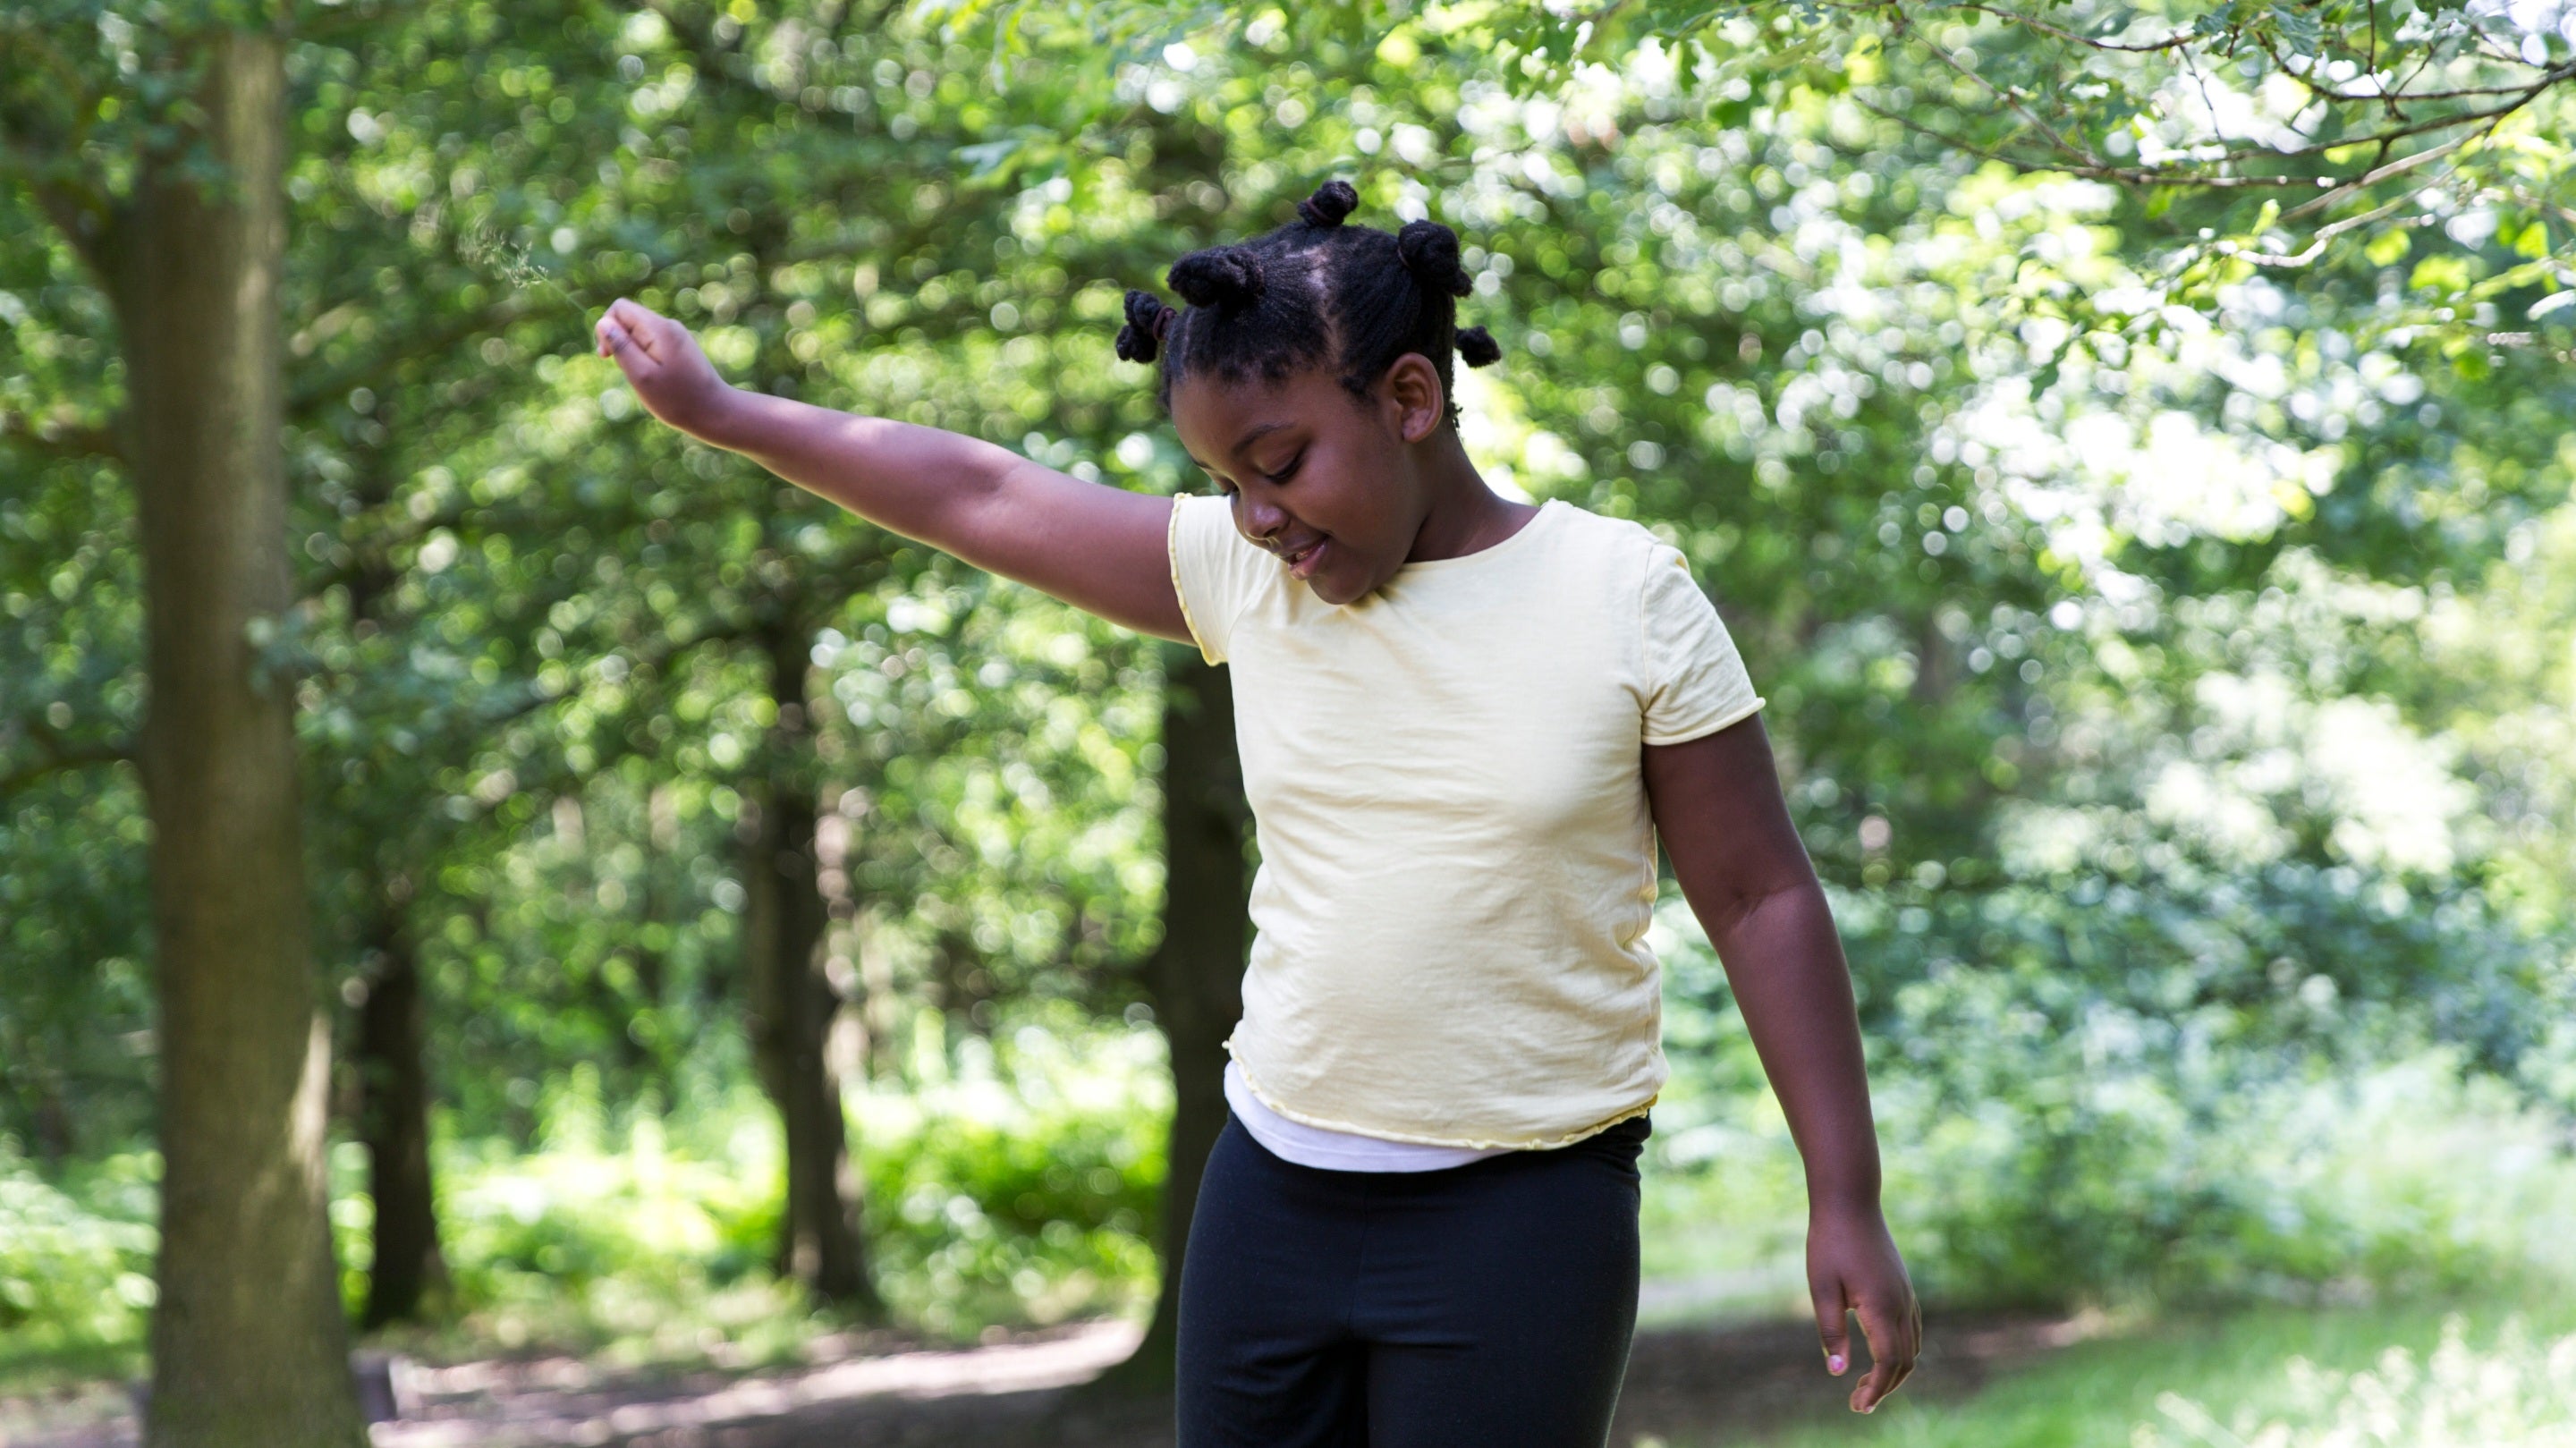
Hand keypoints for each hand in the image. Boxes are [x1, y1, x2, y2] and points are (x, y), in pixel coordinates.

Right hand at [594, 298, 735, 440]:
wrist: (716, 413)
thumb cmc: (677, 400)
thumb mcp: (642, 375)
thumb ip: (621, 347)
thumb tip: (603, 322)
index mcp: (660, 328)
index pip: (619, 308)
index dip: (606, 328)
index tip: (608, 357)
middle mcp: (670, 326)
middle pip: (629, 319)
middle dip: (620, 343)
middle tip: (632, 372)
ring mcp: (677, 337)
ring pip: (639, 334)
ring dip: (633, 354)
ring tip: (647, 379)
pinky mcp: (680, 349)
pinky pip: (652, 345)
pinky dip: (645, 360)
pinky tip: (656, 380)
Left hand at [1807, 1200, 1919, 1412]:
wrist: (1850, 1202)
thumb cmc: (1830, 1242)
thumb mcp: (1822, 1288)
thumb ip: (1831, 1330)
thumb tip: (1836, 1372)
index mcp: (1881, 1307)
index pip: (1888, 1362)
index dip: (1876, 1389)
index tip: (1858, 1406)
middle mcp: (1901, 1304)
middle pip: (1905, 1360)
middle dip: (1885, 1387)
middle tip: (1858, 1403)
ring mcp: (1906, 1294)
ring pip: (1912, 1346)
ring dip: (1894, 1371)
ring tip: (1866, 1384)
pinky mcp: (1903, 1286)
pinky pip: (1912, 1328)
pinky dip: (1901, 1350)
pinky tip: (1881, 1353)